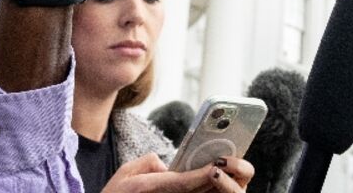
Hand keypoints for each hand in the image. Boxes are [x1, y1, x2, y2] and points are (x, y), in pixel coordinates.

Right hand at [103, 154, 254, 192]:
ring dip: (209, 190)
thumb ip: (148, 163)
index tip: (214, 168)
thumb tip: (167, 167)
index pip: (182, 182)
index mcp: (149, 187)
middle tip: (226, 167)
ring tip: (221, 177)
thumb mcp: (125, 172)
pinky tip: (209, 188)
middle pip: (193, 191)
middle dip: (212, 181)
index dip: (200, 175)